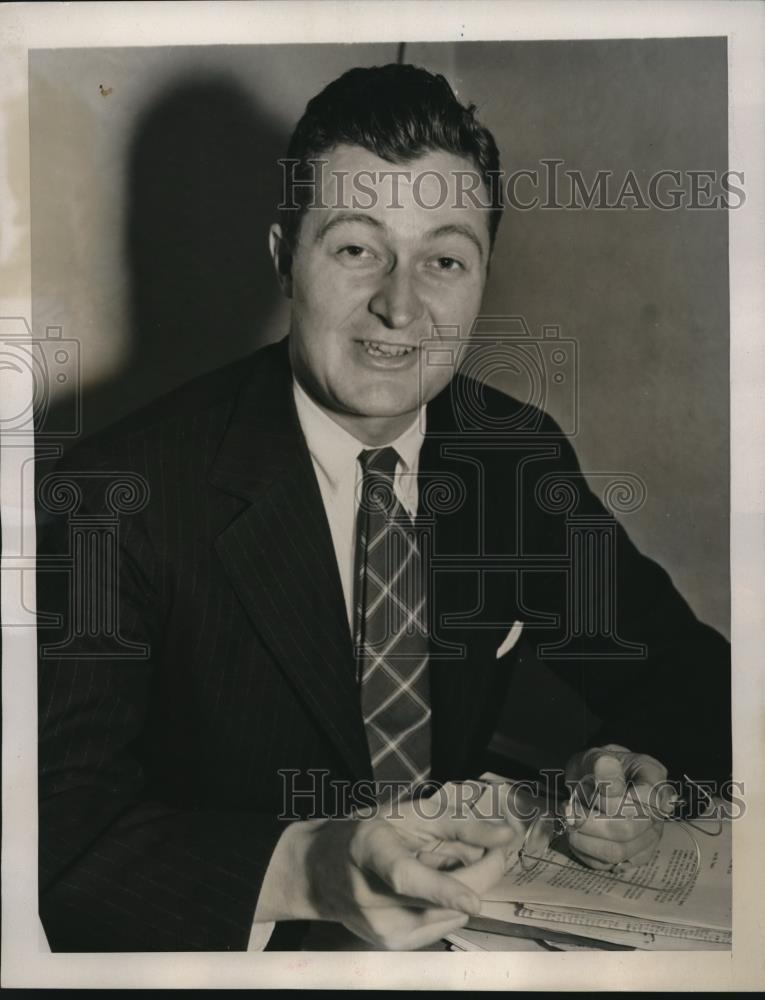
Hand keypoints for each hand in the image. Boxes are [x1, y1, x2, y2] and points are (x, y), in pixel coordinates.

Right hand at [255, 781, 524, 949]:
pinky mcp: (392, 945)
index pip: (406, 877)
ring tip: (441, 866)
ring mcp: (380, 927)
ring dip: (464, 890)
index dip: (441, 889)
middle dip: (481, 872)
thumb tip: (507, 837)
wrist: (316, 872)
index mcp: (369, 849)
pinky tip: (431, 889)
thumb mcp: (407, 813)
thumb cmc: (366, 833)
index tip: (475, 902)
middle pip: (441, 899)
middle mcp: (371, 897)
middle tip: (496, 846)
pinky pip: (442, 925)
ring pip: (450, 914)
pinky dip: (449, 906)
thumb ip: (459, 823)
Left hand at [563, 744, 671, 869]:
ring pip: (618, 851)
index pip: (646, 798)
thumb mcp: (595, 756)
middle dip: (590, 821)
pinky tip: (577, 835)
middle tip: (568, 810)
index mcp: (653, 776)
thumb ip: (602, 764)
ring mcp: (649, 835)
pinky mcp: (635, 855)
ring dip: (585, 839)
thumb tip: (610, 779)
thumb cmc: (598, 766)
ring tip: (570, 821)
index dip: (613, 799)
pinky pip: (609, 864)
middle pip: (627, 829)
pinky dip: (586, 852)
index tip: (590, 789)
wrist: (596, 780)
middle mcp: (658, 810)